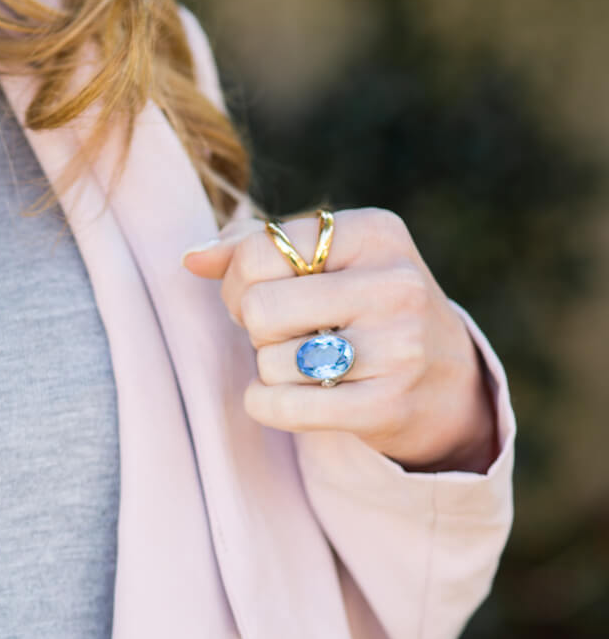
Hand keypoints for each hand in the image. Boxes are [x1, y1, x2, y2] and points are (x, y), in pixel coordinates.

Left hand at [182, 209, 497, 473]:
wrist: (448, 382)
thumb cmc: (366, 308)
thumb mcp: (330, 261)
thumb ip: (255, 248)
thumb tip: (191, 259)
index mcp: (377, 233)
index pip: (261, 249)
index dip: (239, 279)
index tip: (262, 292)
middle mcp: (395, 284)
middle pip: (259, 308)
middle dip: (256, 327)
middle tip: (284, 333)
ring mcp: (397, 347)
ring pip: (270, 361)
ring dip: (271, 368)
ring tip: (307, 362)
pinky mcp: (386, 404)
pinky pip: (282, 406)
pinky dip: (265, 404)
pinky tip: (285, 396)